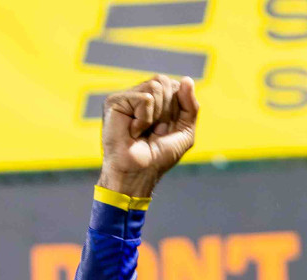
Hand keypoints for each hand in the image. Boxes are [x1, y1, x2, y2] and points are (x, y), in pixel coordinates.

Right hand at [99, 74, 198, 198]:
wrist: (138, 173)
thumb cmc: (158, 157)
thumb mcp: (185, 132)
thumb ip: (191, 106)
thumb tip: (187, 79)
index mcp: (156, 100)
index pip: (177, 87)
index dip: (178, 109)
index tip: (167, 129)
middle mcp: (140, 95)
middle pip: (166, 82)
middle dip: (168, 111)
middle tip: (155, 130)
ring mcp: (127, 97)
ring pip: (156, 86)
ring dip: (157, 115)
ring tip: (143, 130)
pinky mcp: (115, 101)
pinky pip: (145, 98)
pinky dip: (145, 119)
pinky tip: (133, 131)